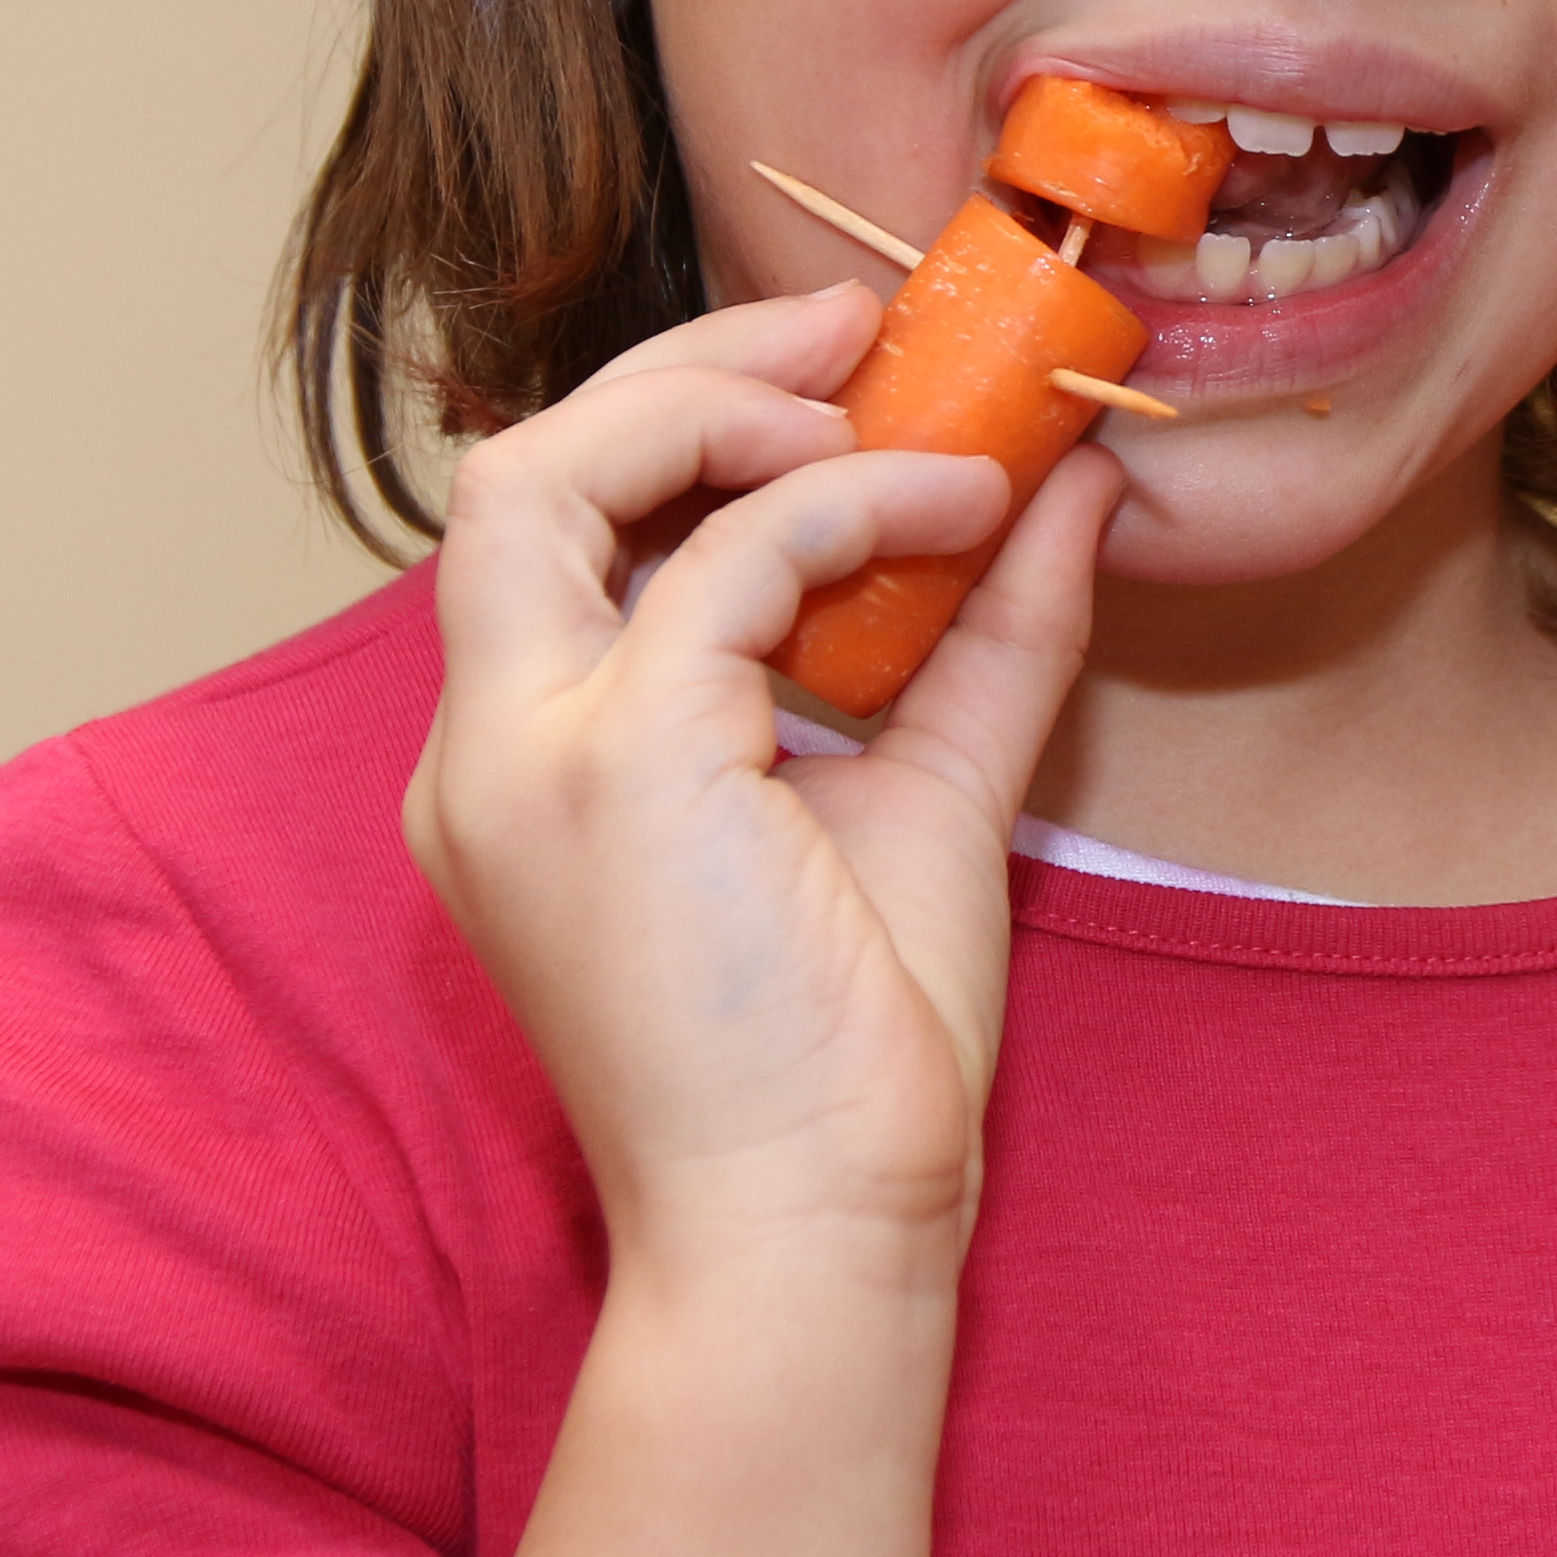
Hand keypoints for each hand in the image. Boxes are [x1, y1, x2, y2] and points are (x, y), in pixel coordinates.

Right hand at [411, 286, 1122, 1290]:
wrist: (817, 1236)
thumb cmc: (850, 1062)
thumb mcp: (927, 799)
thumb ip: (985, 638)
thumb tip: (1069, 486)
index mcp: (527, 768)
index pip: (551, 530)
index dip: (680, 424)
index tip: (835, 370)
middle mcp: (487, 754)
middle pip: (513, 470)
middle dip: (682, 366)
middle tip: (850, 320)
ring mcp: (528, 757)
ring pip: (550, 473)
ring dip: (728, 401)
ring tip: (882, 394)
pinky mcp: (614, 764)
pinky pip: (724, 554)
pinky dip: (847, 501)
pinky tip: (963, 511)